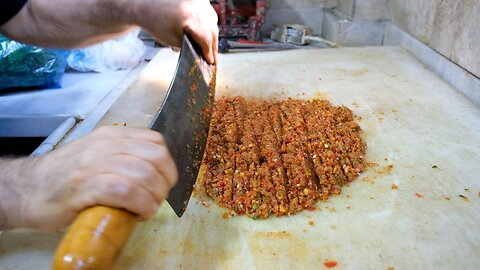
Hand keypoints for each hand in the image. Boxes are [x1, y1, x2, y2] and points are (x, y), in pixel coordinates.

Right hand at [2, 126, 176, 230]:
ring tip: (146, 208)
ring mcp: (95, 164)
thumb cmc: (66, 176)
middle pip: (155, 158)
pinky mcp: (86, 186)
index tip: (163, 183)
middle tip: (156, 199)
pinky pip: (127, 191)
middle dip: (164, 183)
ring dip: (154, 197)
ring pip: (144, 174)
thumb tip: (155, 172)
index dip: (167, 165)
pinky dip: (141, 205)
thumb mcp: (97, 154)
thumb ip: (123, 155)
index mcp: (111, 135)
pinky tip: (138, 213)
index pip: (155, 142)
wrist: (26, 189)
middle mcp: (105, 144)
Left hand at [136, 0, 218, 63]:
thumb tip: (203, 53)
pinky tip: (208, 34)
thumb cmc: (156, 23)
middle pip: (212, 30)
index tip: (210, 62)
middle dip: (213, 46)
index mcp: (190, 17)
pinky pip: (209, 14)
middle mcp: (197, 7)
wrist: (147, 6)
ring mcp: (199, 1)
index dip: (209, 52)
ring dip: (213, 35)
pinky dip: (209, 24)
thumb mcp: (174, 40)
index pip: (206, 39)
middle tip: (212, 59)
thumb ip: (191, 47)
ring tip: (211, 48)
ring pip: (213, 22)